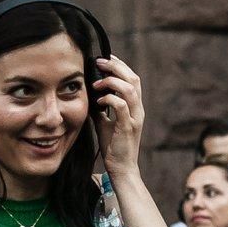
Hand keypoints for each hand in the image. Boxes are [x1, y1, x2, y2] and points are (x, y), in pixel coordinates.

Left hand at [91, 55, 145, 177]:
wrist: (121, 167)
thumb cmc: (113, 145)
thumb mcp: (104, 122)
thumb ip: (101, 108)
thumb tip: (89, 93)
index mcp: (134, 106)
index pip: (132, 78)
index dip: (120, 65)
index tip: (105, 58)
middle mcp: (138, 109)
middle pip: (133, 78)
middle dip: (115, 67)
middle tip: (98, 62)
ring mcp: (135, 118)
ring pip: (129, 89)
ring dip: (111, 82)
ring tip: (96, 84)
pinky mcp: (128, 127)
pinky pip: (121, 105)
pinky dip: (109, 98)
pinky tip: (98, 101)